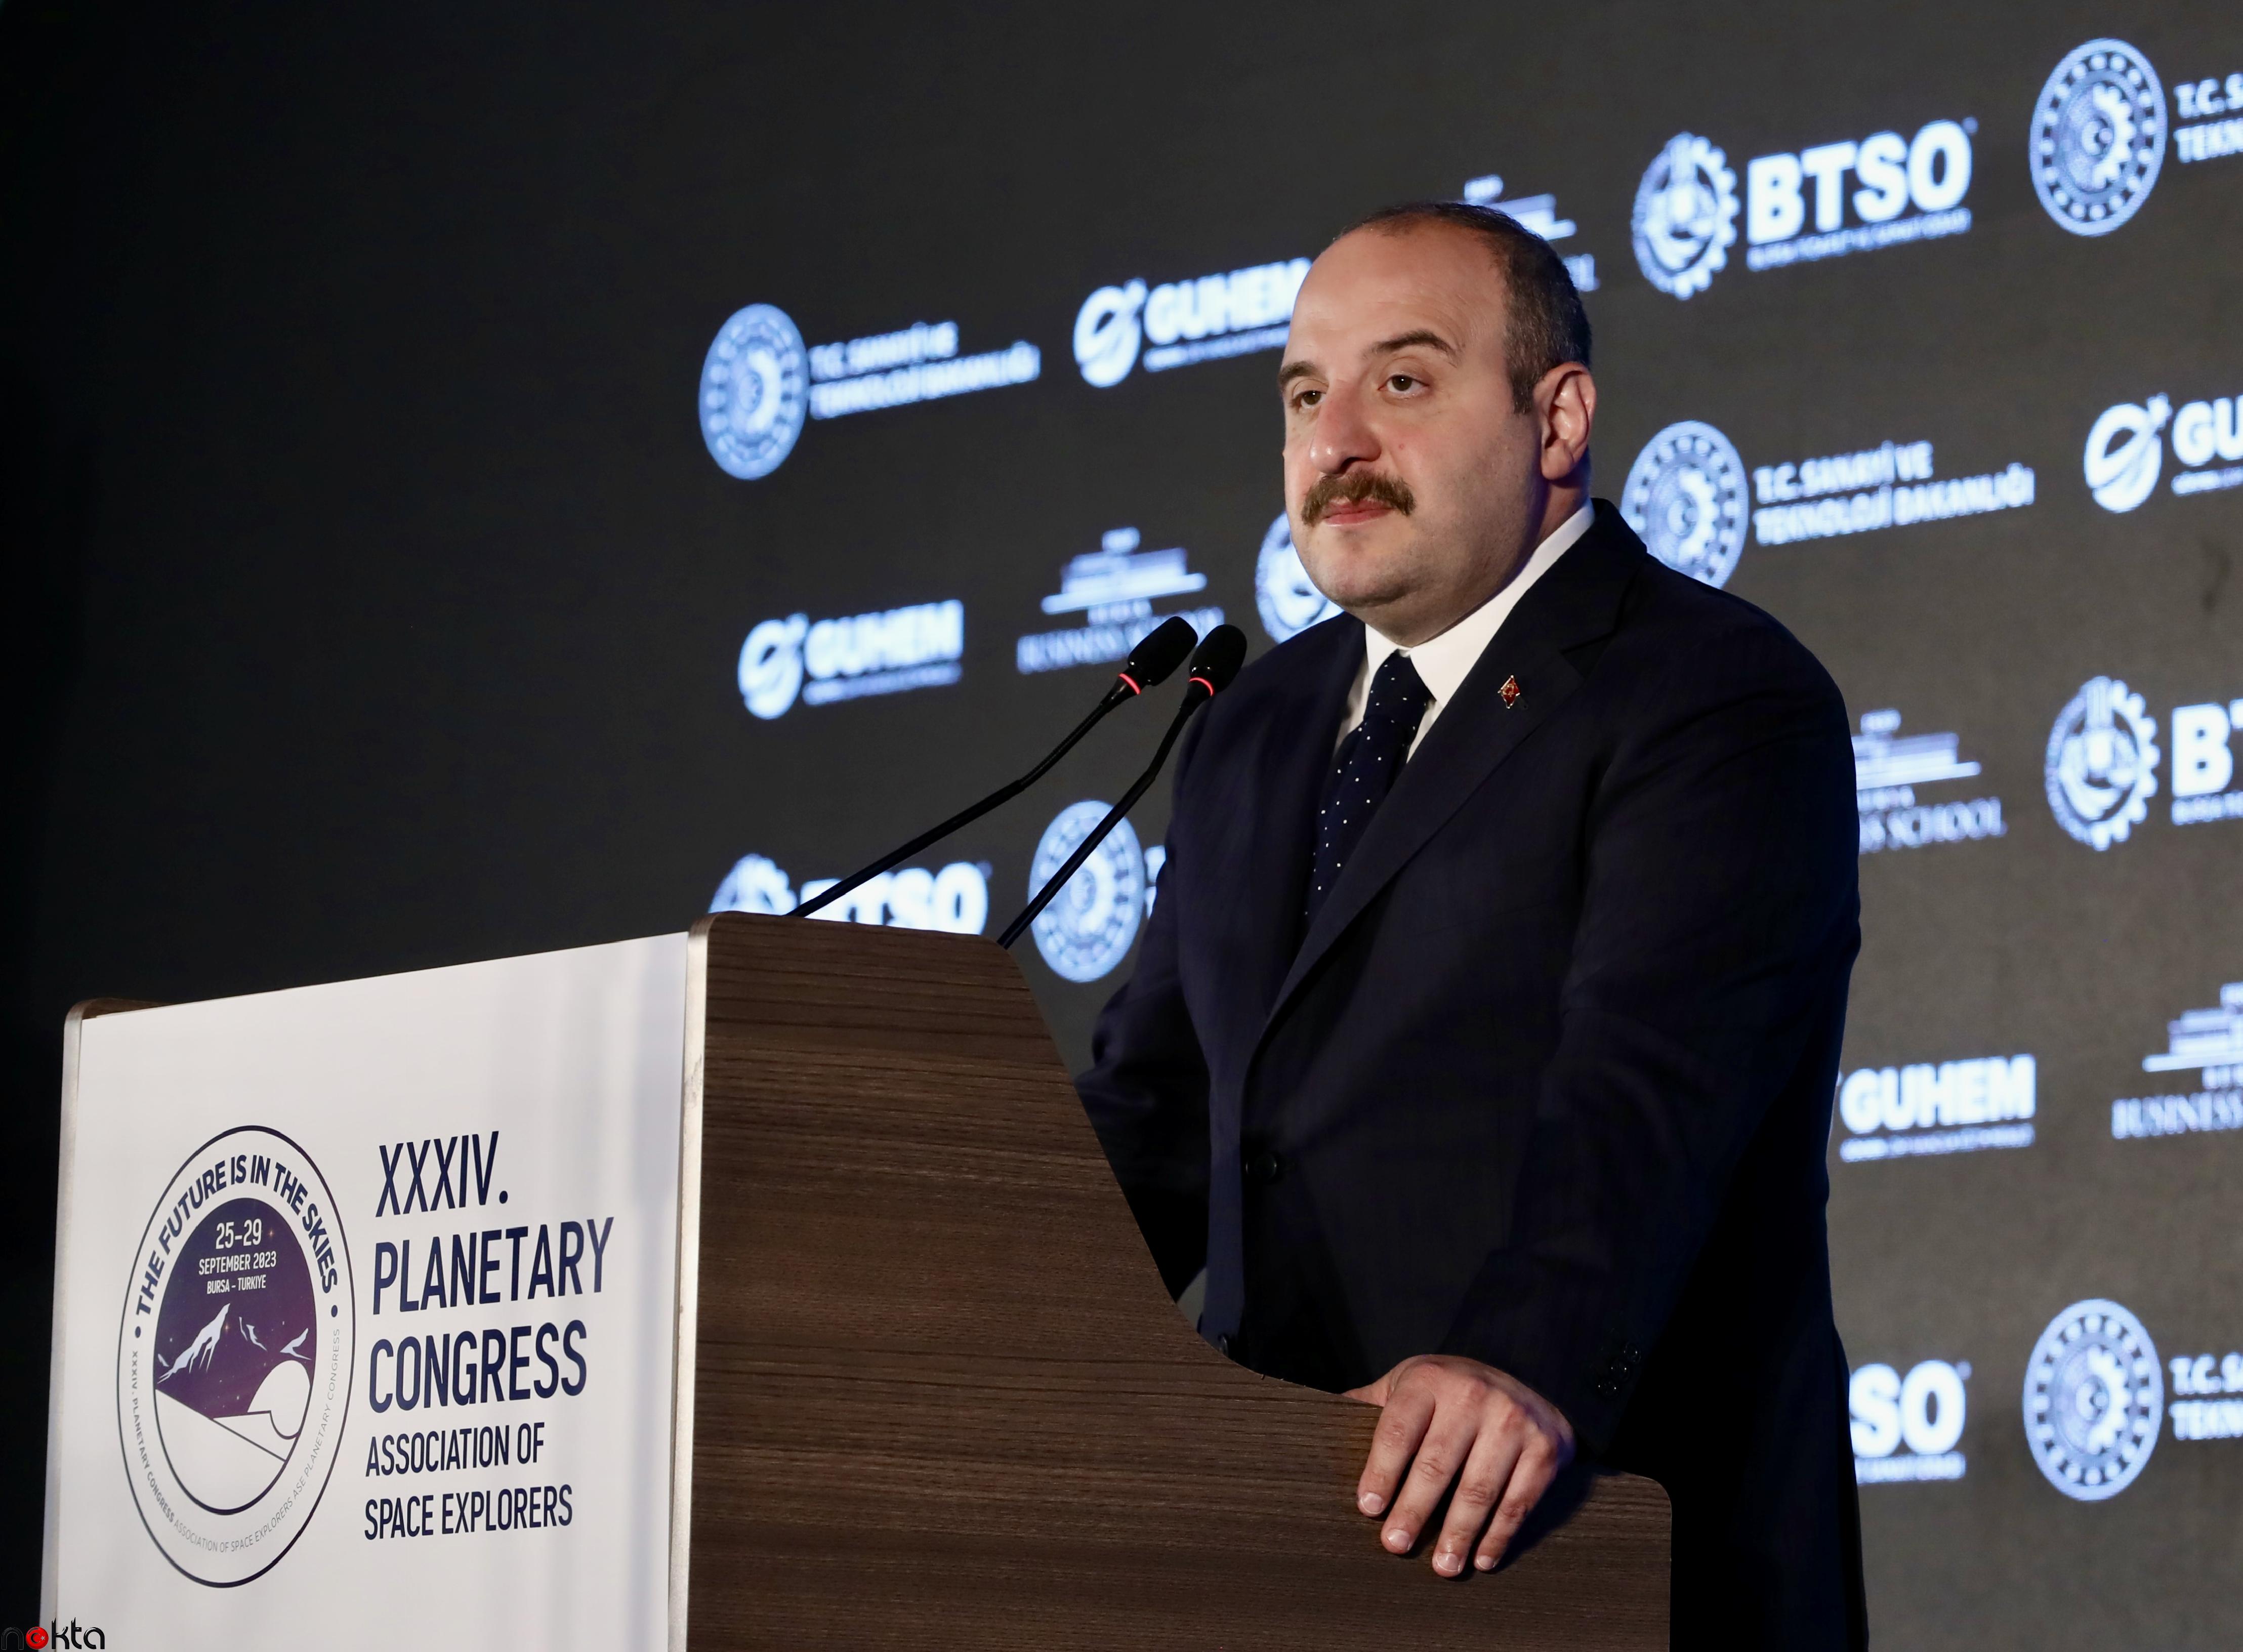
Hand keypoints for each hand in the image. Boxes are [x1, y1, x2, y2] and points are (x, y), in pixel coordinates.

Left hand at [1343, 1354, 1575, 1576]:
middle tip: (1395, 1546)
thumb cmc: (1450, 1392)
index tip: (1368, 1509)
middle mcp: (1473, 1395)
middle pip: (1437, 1464)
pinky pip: (1518, 1500)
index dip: (1381, 1472)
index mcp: (1430, 1380)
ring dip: (1458, 1533)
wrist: (1525, 1379)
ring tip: (1442, 1566)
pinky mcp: (1545, 1449)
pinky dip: (1499, 1534)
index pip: (1398, 1430)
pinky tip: (1482, 1558)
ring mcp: (1514, 1421)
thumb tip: (1315, 1417)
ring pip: (1479, 1488)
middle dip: (1414, 1510)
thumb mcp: (1409, 1384)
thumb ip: (1371, 1404)